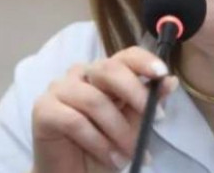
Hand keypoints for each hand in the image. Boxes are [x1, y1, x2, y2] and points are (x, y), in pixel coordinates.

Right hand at [31, 46, 177, 172]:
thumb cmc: (104, 147)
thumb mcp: (133, 126)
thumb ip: (148, 104)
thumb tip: (170, 81)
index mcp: (105, 73)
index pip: (125, 55)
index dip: (144, 61)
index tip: (162, 74)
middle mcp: (81, 74)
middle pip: (108, 70)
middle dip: (135, 93)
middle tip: (155, 119)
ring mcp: (59, 89)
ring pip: (94, 101)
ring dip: (118, 131)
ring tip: (129, 154)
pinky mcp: (43, 109)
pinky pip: (75, 121)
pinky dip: (98, 143)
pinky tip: (111, 158)